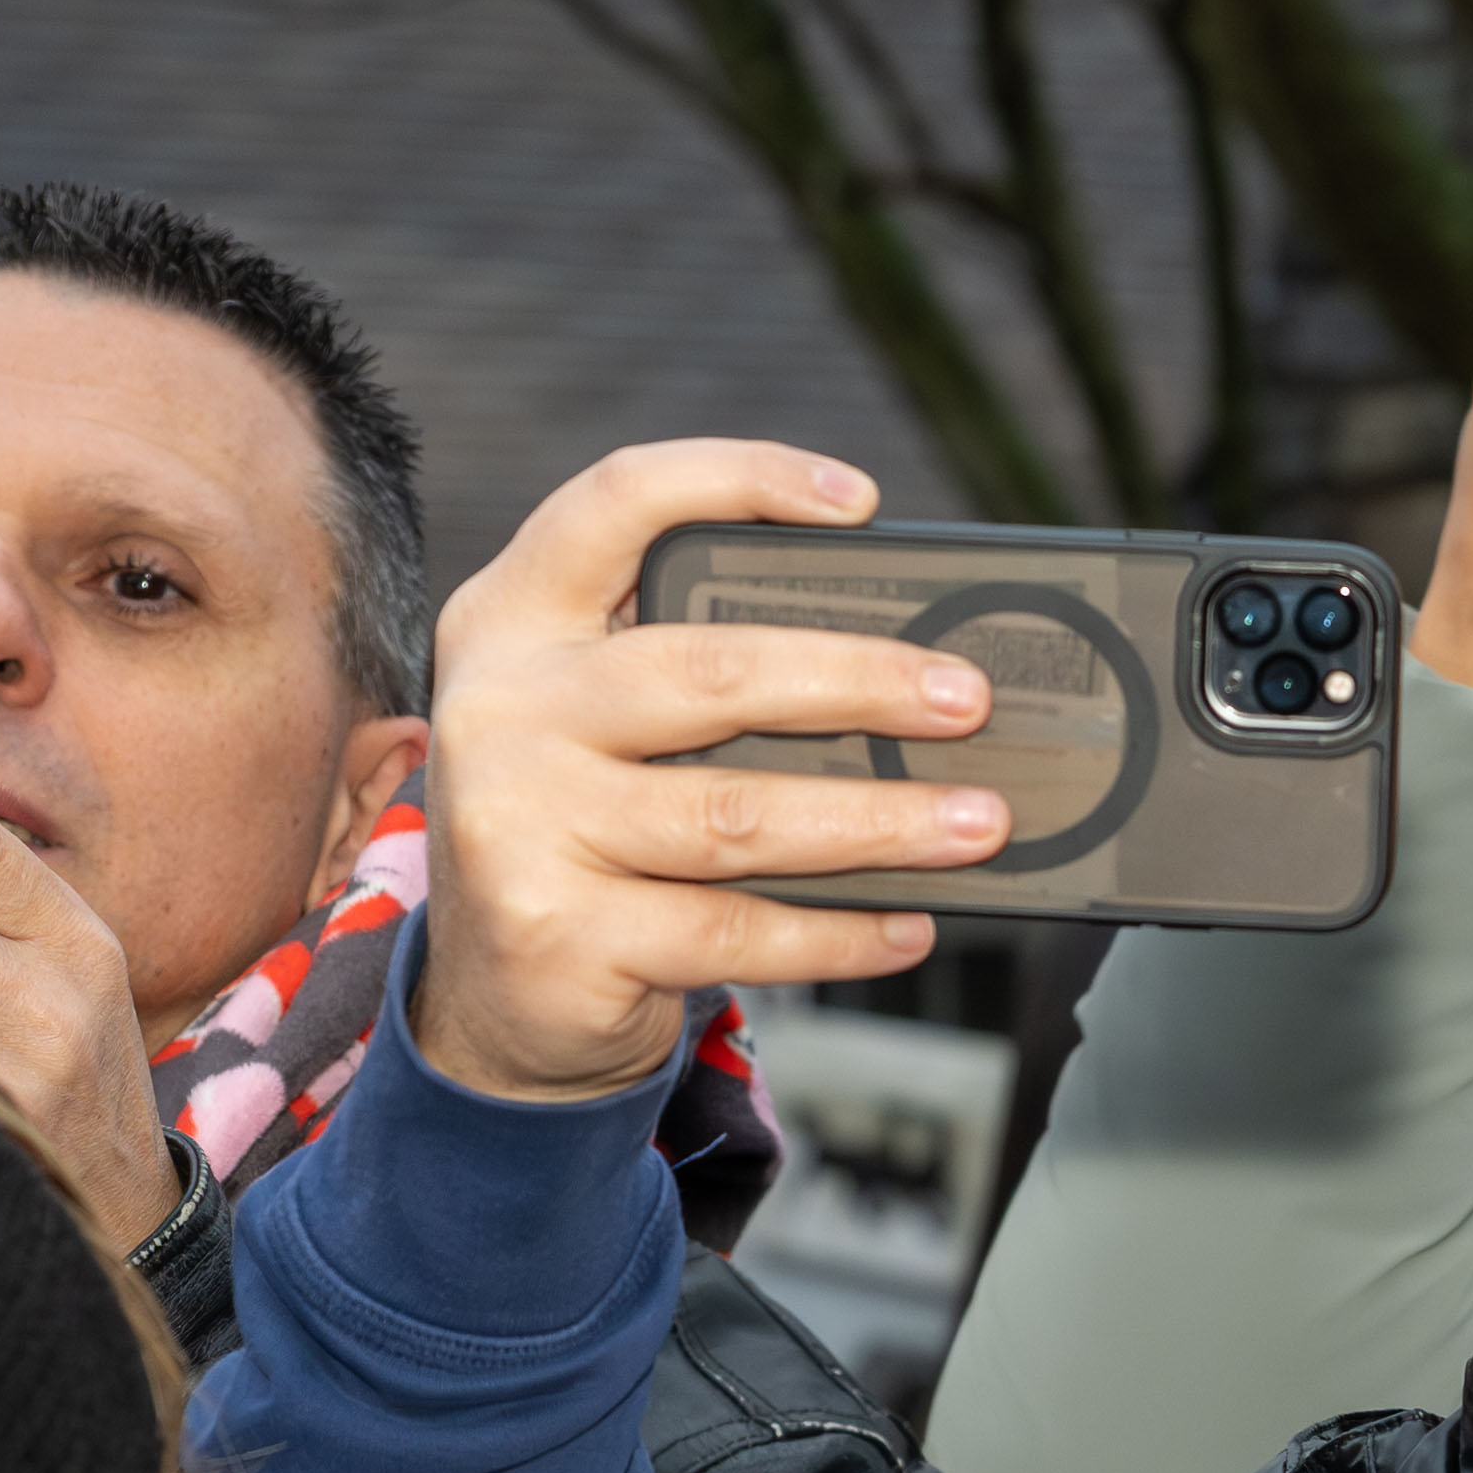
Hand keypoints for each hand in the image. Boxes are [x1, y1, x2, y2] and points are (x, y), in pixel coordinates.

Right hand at [402, 443, 992, 1104]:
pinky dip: (838, 932)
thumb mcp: (607, 718)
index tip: (859, 502)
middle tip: (968, 700)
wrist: (497, 994)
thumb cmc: (588, 824)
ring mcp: (519, 825)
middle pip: (709, 669)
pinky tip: (905, 924)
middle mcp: (502, 708)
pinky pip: (735, 930)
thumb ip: (703, 668)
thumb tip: (905, 667)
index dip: (739, 478)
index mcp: (515, 617)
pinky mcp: (559, 935)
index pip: (620, 502)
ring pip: (737, 815)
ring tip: (975, 821)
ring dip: (879, 821)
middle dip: (862, 681)